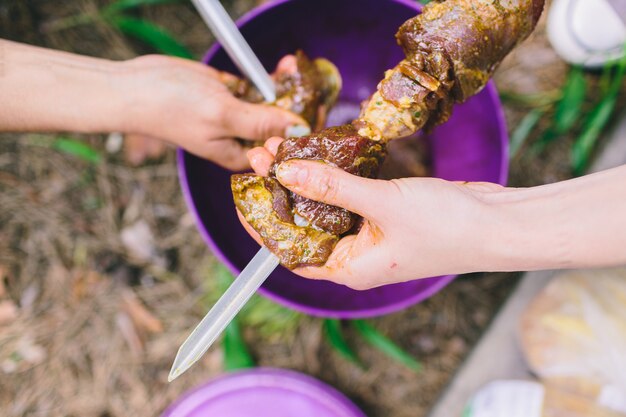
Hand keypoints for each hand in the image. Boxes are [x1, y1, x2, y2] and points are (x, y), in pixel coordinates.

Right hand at [0, 40, 304, 169]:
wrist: (133, 86)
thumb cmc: (171, 108)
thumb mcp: (222, 115)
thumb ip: (261, 122)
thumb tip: (300, 130)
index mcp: (242, 153)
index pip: (283, 149)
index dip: (305, 135)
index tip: (323, 113)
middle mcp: (243, 137)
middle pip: (282, 126)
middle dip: (300, 106)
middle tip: (318, 87)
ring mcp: (237, 114)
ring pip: (272, 103)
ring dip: (288, 88)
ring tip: (301, 70)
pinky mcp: (230, 93)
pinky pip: (258, 87)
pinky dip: (271, 78)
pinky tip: (286, 66)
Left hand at [241, 138, 503, 289]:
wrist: (498, 223)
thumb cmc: (447, 227)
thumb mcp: (383, 204)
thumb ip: (333, 186)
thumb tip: (285, 171)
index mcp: (349, 269)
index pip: (290, 252)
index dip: (263, 226)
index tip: (245, 194)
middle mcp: (355, 256)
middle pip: (306, 226)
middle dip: (284, 194)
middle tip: (264, 158)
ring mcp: (371, 236)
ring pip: (327, 209)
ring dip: (308, 182)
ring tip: (284, 150)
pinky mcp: (385, 215)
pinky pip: (349, 197)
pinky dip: (334, 179)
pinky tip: (320, 156)